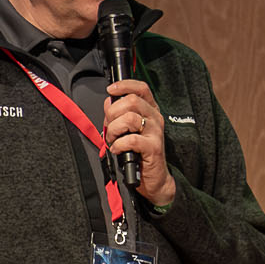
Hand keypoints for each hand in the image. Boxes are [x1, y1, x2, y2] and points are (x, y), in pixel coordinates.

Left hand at [106, 78, 177, 212]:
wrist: (153, 178)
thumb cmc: (138, 153)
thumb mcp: (127, 130)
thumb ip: (118, 115)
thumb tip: (108, 102)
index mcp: (150, 111)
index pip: (142, 88)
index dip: (125, 85)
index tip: (111, 90)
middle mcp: (155, 118)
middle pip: (131, 101)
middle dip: (112, 114)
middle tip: (109, 128)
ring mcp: (156, 132)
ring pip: (129, 118)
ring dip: (113, 130)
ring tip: (113, 141)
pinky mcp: (153, 147)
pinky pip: (130, 139)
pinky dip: (118, 145)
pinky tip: (118, 150)